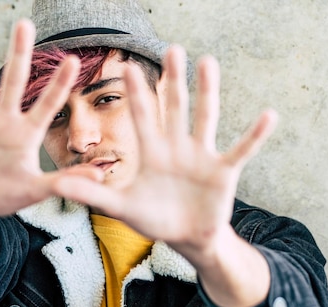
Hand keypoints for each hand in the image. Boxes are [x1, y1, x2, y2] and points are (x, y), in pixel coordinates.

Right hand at [0, 19, 101, 219]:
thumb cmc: (7, 196)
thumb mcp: (35, 190)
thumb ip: (63, 181)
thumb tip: (100, 178)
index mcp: (27, 133)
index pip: (47, 103)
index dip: (60, 84)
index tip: (74, 60)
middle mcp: (4, 120)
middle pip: (13, 81)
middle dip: (19, 54)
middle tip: (24, 24)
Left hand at [53, 45, 276, 258]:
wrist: (187, 237)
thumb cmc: (155, 220)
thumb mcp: (122, 207)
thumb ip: (93, 194)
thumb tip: (57, 183)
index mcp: (152, 153)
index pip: (142, 117)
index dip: (136, 94)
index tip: (127, 66)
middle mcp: (177, 147)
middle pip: (174, 107)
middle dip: (172, 80)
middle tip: (171, 48)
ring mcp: (202, 156)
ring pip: (205, 117)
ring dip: (208, 92)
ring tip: (208, 62)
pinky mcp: (223, 171)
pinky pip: (241, 149)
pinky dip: (255, 135)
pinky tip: (269, 115)